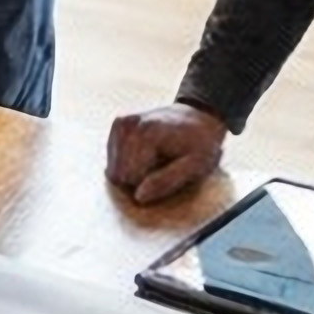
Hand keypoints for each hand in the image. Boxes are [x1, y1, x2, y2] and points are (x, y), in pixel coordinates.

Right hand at [106, 102, 229, 204]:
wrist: (200, 117)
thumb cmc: (201, 144)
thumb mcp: (197, 166)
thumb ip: (167, 181)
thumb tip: (138, 196)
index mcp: (148, 133)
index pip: (131, 178)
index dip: (148, 185)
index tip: (168, 174)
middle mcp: (129, 124)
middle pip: (119, 174)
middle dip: (138, 179)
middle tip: (162, 168)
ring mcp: (122, 123)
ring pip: (113, 169)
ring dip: (132, 171)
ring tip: (155, 161)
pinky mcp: (119, 124)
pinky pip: (113, 159)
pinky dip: (127, 163)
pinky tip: (145, 155)